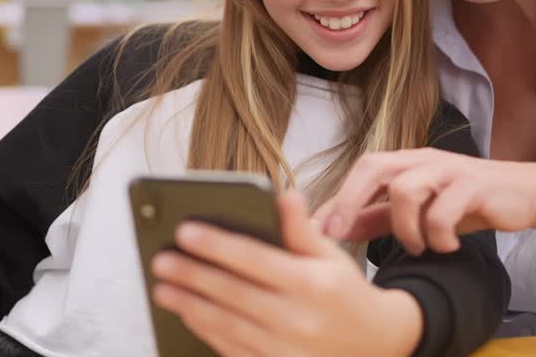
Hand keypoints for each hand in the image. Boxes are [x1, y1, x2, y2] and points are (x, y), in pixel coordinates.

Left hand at [151, 190, 422, 356]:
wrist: (374, 346)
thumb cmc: (346, 294)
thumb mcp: (332, 256)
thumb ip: (302, 229)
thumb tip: (282, 195)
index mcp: (313, 284)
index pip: (255, 259)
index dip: (217, 244)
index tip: (185, 231)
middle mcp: (298, 320)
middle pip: (233, 294)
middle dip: (192, 276)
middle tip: (161, 260)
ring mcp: (286, 351)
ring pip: (226, 325)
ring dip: (190, 305)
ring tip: (162, 287)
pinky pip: (232, 349)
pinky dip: (205, 331)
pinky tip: (187, 313)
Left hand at [313, 148, 535, 253]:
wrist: (524, 193)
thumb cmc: (468, 202)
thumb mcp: (419, 211)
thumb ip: (378, 218)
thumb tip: (336, 228)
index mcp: (408, 162)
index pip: (363, 170)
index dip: (337, 197)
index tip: (317, 229)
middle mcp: (424, 160)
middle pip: (375, 167)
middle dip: (350, 201)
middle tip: (338, 236)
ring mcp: (449, 170)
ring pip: (406, 190)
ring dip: (405, 228)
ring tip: (418, 246)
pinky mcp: (474, 186)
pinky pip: (444, 211)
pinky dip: (440, 236)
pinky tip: (448, 246)